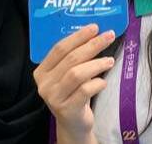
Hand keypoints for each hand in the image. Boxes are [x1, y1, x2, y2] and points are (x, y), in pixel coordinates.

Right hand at [33, 24, 114, 143]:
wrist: (72, 124)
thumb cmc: (73, 94)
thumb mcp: (68, 75)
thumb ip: (74, 58)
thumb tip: (96, 35)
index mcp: (42, 71)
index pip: (59, 49)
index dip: (78, 36)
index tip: (95, 27)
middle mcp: (44, 84)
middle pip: (70, 59)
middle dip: (92, 45)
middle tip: (108, 37)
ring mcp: (54, 97)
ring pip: (77, 74)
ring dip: (96, 64)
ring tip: (110, 60)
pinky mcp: (66, 109)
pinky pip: (85, 90)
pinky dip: (97, 83)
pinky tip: (103, 81)